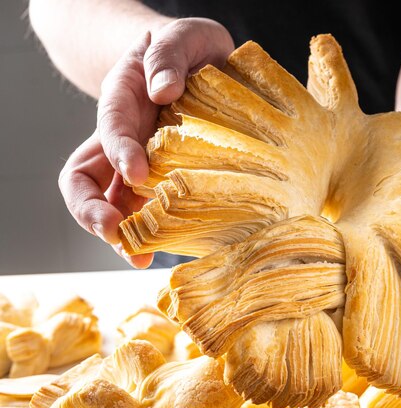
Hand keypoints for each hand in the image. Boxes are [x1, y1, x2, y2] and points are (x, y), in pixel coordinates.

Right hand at [58, 18, 233, 267]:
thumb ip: (167, 55)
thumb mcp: (180, 38)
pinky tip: (168, 246)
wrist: (194, 60)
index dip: (120, 151)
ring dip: (121, 233)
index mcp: (122, 98)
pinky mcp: (161, 177)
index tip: (138, 173)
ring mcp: (138, 160)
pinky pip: (145, 209)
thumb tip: (163, 91)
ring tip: (140, 257)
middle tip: (116, 234)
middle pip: (86, 179)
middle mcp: (122, 136)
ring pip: (112, 202)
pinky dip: (152, 230)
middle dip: (93, 210)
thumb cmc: (185, 49)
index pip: (110, 127)